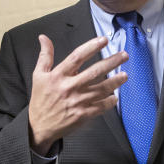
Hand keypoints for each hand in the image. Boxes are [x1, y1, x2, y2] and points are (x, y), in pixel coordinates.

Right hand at [28, 34, 127, 152]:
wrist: (39, 126)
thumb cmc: (40, 99)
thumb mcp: (38, 75)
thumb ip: (45, 55)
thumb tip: (44, 38)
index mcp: (58, 76)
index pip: (77, 57)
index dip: (92, 47)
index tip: (104, 40)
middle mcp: (69, 87)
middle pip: (94, 71)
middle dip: (111, 62)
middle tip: (124, 55)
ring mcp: (77, 101)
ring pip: (101, 89)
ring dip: (115, 82)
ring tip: (125, 75)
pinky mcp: (82, 114)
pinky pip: (100, 106)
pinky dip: (109, 101)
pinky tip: (115, 96)